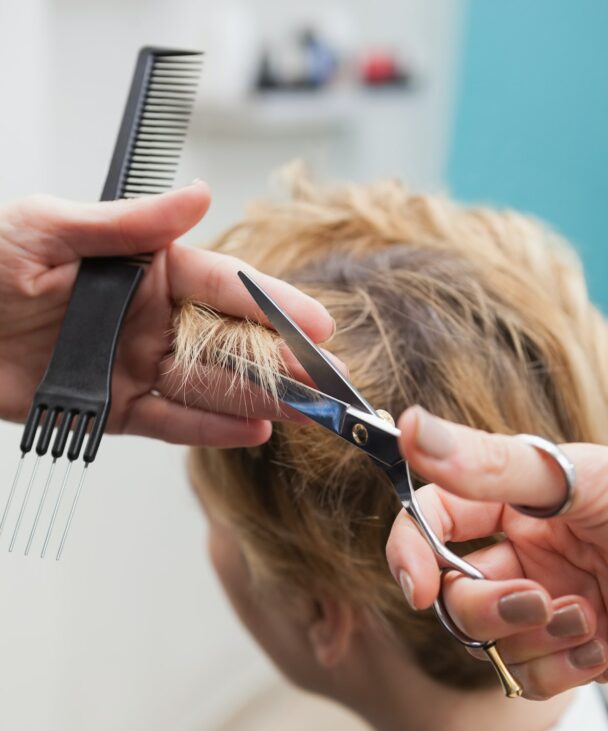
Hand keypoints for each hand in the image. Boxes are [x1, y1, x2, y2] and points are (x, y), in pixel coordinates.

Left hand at [0, 184, 332, 446]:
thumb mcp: (48, 228)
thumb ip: (127, 223)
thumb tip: (198, 196)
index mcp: (145, 267)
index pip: (223, 285)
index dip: (274, 305)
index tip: (319, 323)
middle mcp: (151, 318)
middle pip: (230, 341)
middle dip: (284, 360)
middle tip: (331, 381)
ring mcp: (136, 364)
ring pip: (210, 385)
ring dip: (261, 399)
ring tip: (308, 412)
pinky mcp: (115, 407)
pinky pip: (172, 421)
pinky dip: (210, 428)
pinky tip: (254, 430)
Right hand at [386, 407, 607, 697]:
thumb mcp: (591, 481)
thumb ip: (494, 463)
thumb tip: (411, 426)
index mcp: (528, 498)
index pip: (439, 515)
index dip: (414, 548)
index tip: (416, 586)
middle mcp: (534, 549)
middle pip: (456, 588)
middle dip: (485, 605)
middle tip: (537, 603)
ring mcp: (556, 601)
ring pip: (489, 637)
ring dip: (529, 638)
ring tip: (587, 622)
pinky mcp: (582, 651)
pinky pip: (530, 675)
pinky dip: (558, 671)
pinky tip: (601, 650)